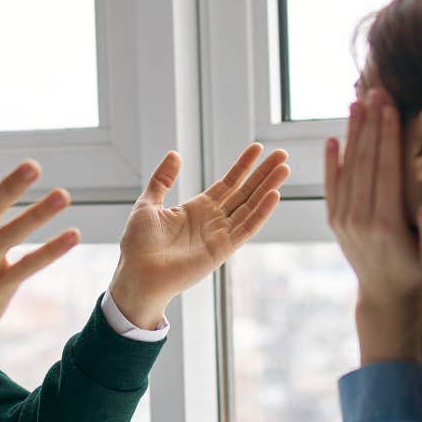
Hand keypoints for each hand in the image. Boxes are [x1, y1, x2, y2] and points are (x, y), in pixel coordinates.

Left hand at [108, 144, 289, 328]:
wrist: (136, 273)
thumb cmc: (138, 244)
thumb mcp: (148, 203)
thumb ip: (163, 179)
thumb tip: (176, 154)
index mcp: (196, 209)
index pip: (227, 183)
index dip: (243, 166)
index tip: (258, 148)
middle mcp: (212, 220)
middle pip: (244, 192)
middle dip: (263, 173)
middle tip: (282, 154)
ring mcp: (219, 235)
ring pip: (250, 207)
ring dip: (268, 188)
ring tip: (284, 168)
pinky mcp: (222, 250)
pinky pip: (246, 228)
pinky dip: (261, 213)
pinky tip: (273, 195)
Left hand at [325, 89, 421, 364]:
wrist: (384, 295)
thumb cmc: (417, 272)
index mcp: (386, 223)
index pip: (386, 170)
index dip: (387, 136)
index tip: (390, 108)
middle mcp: (360, 218)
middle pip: (366, 162)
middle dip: (371, 125)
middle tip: (375, 93)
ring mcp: (343, 219)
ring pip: (347, 169)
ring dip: (352, 135)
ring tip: (356, 105)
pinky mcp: (334, 221)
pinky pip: (332, 186)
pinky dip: (331, 162)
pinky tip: (333, 139)